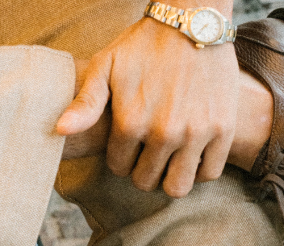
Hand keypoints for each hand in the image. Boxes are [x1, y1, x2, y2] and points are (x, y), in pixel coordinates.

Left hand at [56, 16, 238, 198]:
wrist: (193, 19)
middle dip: (143, 169)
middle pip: (146, 182)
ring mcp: (195, 133)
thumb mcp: (107, 67)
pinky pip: (209, 173)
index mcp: (131, 122)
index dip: (121, 156)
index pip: (119, 168)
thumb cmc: (143, 45)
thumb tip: (60, 130)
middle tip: (148, 149)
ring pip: (177, 187)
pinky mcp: (222, 130)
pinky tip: (193, 151)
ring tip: (170, 157)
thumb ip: (85, 103)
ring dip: (170, 177)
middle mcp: (164, 132)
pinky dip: (201, 168)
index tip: (129, 140)